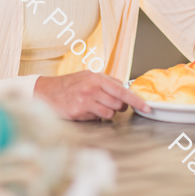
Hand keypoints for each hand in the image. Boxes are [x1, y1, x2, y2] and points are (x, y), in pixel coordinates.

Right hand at [34, 70, 151, 120]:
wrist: (47, 92)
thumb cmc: (70, 84)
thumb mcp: (89, 76)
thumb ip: (107, 81)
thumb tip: (126, 88)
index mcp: (97, 77)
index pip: (123, 90)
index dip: (137, 100)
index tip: (147, 107)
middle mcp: (92, 88)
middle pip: (119, 104)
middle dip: (118, 106)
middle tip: (108, 103)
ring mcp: (85, 100)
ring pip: (110, 113)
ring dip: (107, 112)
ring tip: (95, 106)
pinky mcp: (79, 112)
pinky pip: (98, 118)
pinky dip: (96, 117)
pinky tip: (87, 111)